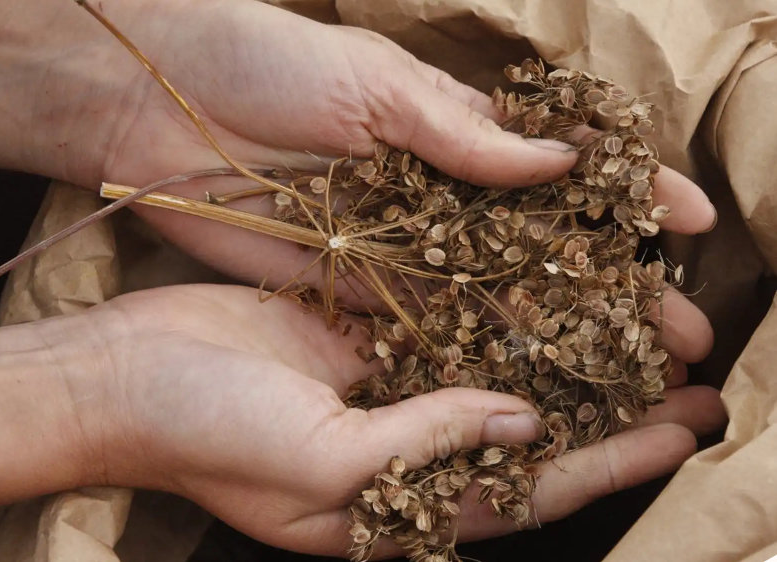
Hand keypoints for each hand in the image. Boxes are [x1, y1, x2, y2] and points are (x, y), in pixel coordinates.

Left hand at [0, 0, 715, 297]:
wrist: (156, 103)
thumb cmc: (264, 63)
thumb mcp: (373, 85)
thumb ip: (463, 135)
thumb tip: (561, 163)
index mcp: (451, 128)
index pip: (559, 161)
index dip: (626, 190)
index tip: (690, 223)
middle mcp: (436, 194)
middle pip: (540, 243)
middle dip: (610, 283)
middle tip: (676, 328)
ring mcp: (398, 245)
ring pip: (494, 293)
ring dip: (558, 327)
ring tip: (624, 364)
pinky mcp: (350, 284)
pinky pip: (423, 320)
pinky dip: (474, 346)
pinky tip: (527, 376)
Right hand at [76, 284, 724, 557]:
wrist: (125, 377)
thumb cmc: (208, 440)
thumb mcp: (320, 468)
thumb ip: (423, 447)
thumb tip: (522, 425)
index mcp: (395, 505)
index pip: (527, 490)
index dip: (608, 463)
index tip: (680, 432)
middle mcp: (402, 445)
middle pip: (528, 431)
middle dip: (608, 410)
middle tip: (688, 382)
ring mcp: (382, 384)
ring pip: (495, 368)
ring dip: (562, 351)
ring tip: (634, 326)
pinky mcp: (360, 333)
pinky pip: (443, 321)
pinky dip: (495, 307)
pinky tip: (542, 286)